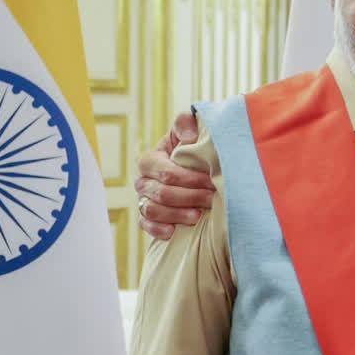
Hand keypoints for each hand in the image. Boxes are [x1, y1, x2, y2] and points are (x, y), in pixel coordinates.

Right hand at [135, 111, 215, 239]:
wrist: (192, 170)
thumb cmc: (190, 149)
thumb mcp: (188, 131)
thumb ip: (186, 124)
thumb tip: (189, 137)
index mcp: (151, 159)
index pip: (166, 172)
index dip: (189, 178)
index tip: (211, 181)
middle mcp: (143, 180)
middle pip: (161, 193)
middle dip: (189, 197)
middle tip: (211, 199)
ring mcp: (142, 199)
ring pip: (152, 210)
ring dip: (177, 214)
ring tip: (198, 215)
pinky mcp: (146, 217)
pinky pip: (145, 226)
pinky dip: (158, 229)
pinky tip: (175, 230)